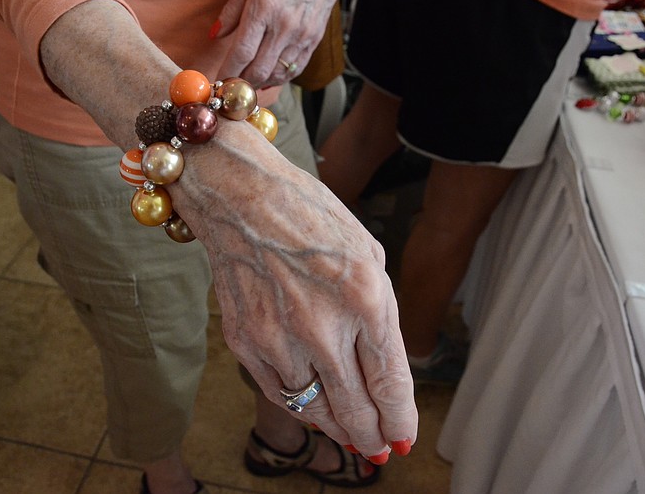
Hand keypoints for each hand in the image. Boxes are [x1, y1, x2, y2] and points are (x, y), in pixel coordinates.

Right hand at [169, 119, 418, 461]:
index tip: (403, 438)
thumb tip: (384, 370)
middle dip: (373, 437)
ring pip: (315, 411)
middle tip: (380, 449)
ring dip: (338, 428)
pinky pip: (280, 393)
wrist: (240, 196)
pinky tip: (315, 408)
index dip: (400, 420)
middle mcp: (322, 325)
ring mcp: (278, 338)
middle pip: (355, 410)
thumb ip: (381, 315)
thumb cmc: (309, 216)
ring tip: (352, 435)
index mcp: (365, 298)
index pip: (389, 383)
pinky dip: (301, 407)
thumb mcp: (368, 255)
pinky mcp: (244, 342)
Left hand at [212, 0, 355, 87]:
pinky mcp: (314, 40)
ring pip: (277, 74)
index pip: (241, 52)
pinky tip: (269, 76)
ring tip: (248, 82)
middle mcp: (284, 25)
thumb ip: (231, 10)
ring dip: (260, 83)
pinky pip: (295, 69)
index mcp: (263, 8)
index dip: (228, 72)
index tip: (219, 81)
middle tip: (232, 87)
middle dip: (242, 84)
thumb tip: (216, 34)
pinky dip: (279, 77)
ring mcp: (301, 35)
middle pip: (259, 70)